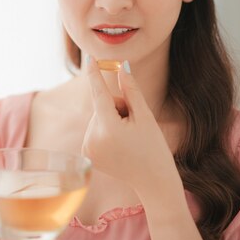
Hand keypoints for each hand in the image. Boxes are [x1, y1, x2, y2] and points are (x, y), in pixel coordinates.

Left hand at [81, 56, 176, 188]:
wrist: (152, 181)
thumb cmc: (153, 147)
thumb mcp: (145, 116)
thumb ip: (131, 90)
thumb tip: (122, 67)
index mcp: (108, 128)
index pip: (99, 94)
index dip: (95, 74)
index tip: (90, 58)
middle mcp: (92, 139)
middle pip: (101, 105)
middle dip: (117, 106)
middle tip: (134, 125)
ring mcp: (87, 148)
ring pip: (98, 116)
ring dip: (112, 119)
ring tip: (128, 137)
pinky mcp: (86, 154)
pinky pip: (94, 129)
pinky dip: (106, 129)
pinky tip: (119, 143)